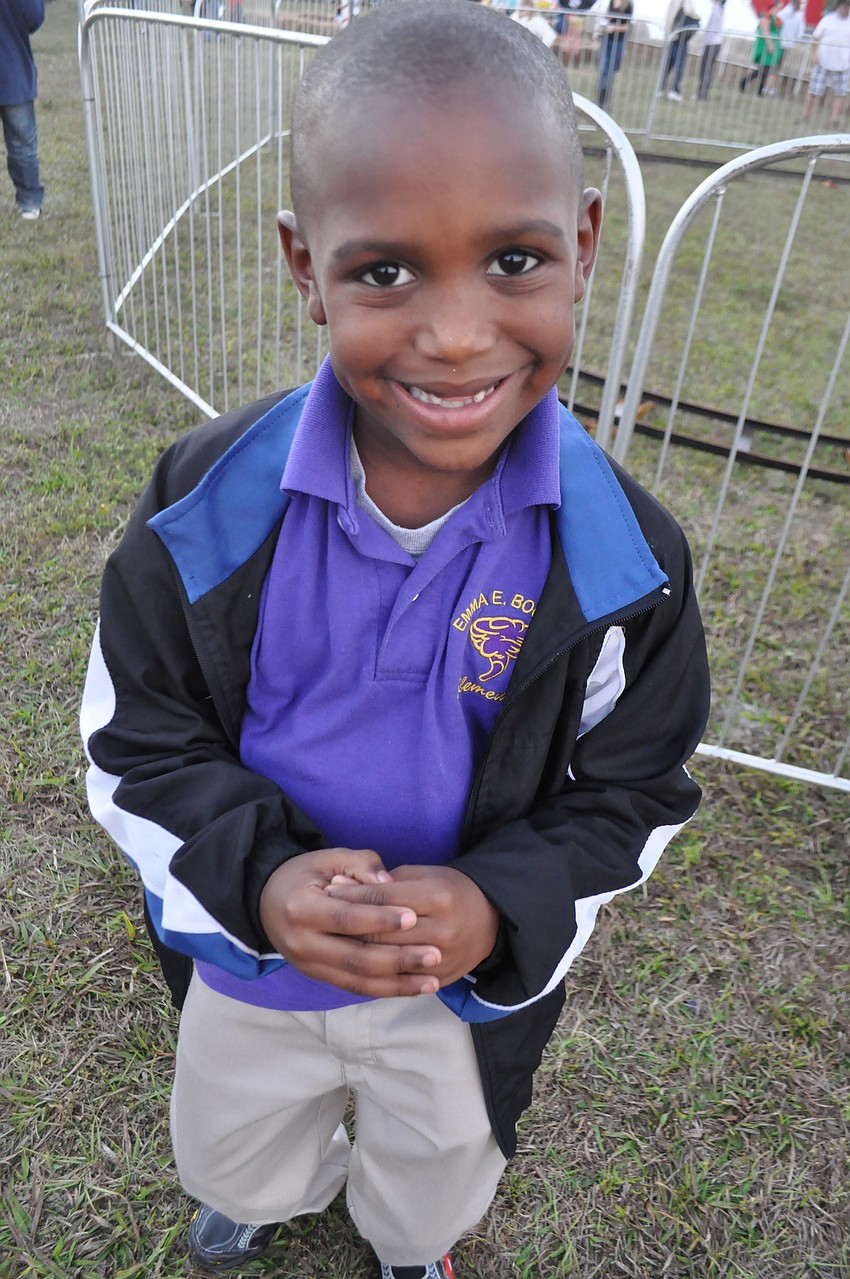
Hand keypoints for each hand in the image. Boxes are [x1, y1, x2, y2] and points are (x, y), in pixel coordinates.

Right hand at [259, 849, 441, 997]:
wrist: (268, 901)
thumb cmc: (305, 874)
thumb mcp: (329, 858)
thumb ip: (361, 865)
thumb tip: (390, 882)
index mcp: (301, 908)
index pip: (346, 918)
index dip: (380, 918)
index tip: (414, 916)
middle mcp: (301, 943)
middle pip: (355, 957)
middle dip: (398, 958)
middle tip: (435, 954)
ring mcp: (309, 965)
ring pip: (358, 980)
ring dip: (398, 984)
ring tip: (432, 980)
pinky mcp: (318, 976)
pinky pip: (354, 987)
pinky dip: (385, 989)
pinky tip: (413, 987)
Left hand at [324, 864, 499, 986]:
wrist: (490, 921)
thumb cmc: (449, 889)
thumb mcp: (422, 874)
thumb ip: (384, 881)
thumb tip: (341, 883)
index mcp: (439, 896)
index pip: (384, 897)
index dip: (352, 893)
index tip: (327, 889)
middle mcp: (443, 929)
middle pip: (382, 932)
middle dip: (347, 924)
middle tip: (321, 916)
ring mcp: (443, 959)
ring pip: (386, 960)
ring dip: (354, 950)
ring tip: (330, 939)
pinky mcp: (440, 979)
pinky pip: (398, 981)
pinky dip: (373, 972)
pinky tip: (351, 963)